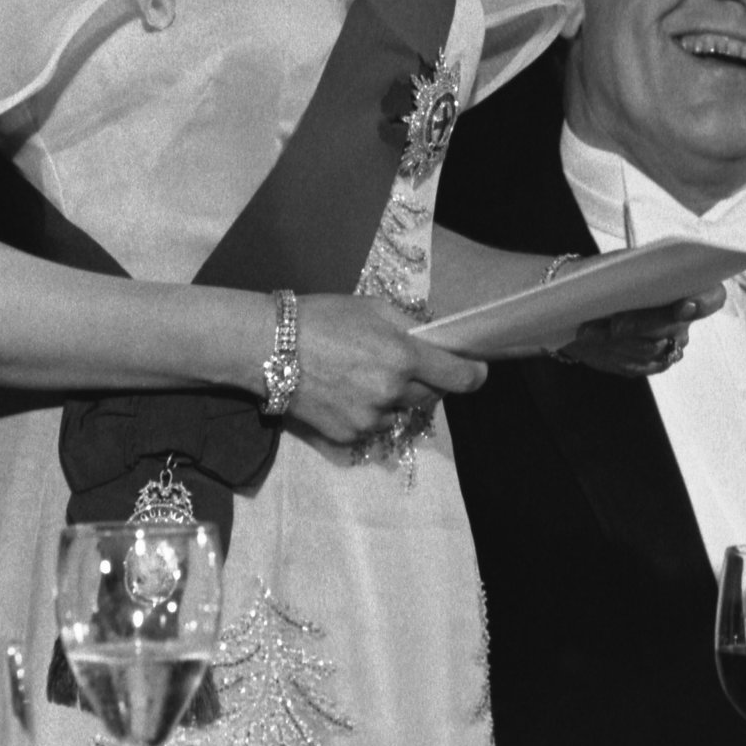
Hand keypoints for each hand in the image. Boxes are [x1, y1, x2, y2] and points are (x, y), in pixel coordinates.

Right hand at [289, 295, 486, 442]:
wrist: (268, 347)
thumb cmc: (323, 318)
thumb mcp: (372, 308)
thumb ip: (411, 325)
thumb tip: (437, 338)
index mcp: (402, 357)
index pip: (459, 377)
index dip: (474, 374)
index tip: (477, 371)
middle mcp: (391, 393)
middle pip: (431, 397)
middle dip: (427, 382)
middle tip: (405, 365)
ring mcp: (369, 419)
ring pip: (401, 414)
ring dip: (397, 400)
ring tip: (367, 377)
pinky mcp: (348, 437)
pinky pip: (374, 427)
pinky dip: (371, 414)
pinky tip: (348, 392)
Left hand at [558, 286, 724, 377]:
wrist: (584, 300)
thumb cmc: (604, 276)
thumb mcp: (616, 266)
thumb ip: (633, 273)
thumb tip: (632, 283)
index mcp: (685, 283)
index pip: (713, 296)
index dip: (704, 303)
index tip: (683, 306)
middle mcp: (683, 316)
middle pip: (674, 326)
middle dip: (643, 324)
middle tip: (616, 323)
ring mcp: (669, 342)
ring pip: (651, 348)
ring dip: (617, 339)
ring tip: (591, 328)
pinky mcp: (651, 363)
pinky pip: (637, 364)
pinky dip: (611, 351)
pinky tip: (594, 338)